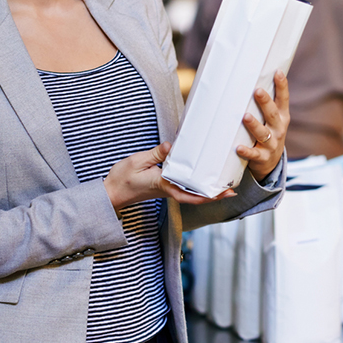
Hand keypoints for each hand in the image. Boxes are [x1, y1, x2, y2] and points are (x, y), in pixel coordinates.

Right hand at [104, 142, 233, 208]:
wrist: (111, 193)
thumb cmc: (122, 179)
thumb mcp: (137, 162)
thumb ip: (155, 154)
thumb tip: (171, 146)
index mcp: (164, 185)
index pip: (189, 194)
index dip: (208, 195)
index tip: (223, 194)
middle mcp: (168, 190)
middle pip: (195, 196)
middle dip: (214, 194)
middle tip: (231, 189)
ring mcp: (166, 189)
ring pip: (191, 193)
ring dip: (206, 190)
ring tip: (222, 182)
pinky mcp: (163, 186)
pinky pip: (183, 187)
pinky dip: (195, 184)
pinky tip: (201, 176)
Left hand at [237, 71, 288, 179]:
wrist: (271, 163)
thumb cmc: (269, 133)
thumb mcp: (273, 119)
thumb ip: (267, 103)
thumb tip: (254, 79)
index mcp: (282, 117)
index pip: (283, 99)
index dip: (282, 86)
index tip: (278, 73)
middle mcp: (278, 129)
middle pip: (272, 114)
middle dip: (265, 102)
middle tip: (257, 91)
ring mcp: (271, 144)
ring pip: (263, 133)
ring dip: (254, 125)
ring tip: (246, 116)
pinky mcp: (262, 157)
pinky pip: (254, 153)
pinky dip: (246, 151)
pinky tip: (238, 147)